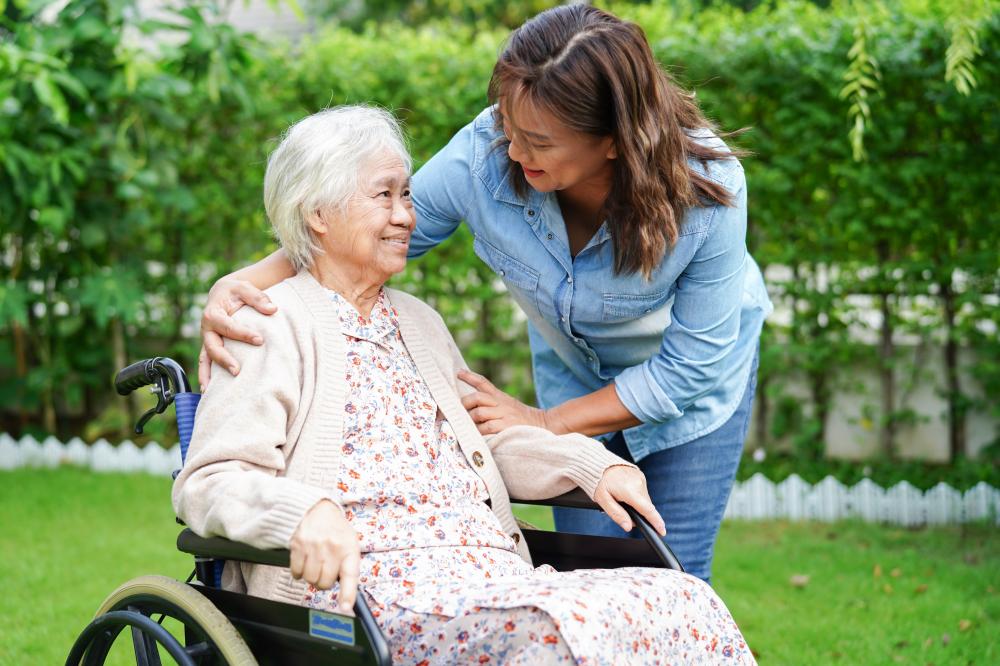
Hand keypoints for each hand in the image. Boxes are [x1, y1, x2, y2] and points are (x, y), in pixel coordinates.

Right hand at [199, 277, 276, 387]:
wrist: (222, 293)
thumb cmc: (235, 291)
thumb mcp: (245, 288)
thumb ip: (258, 298)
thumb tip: (272, 309)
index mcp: (213, 314)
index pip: (229, 327)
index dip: (243, 334)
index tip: (260, 340)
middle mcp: (207, 329)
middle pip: (213, 347)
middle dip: (224, 360)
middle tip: (237, 371)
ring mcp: (207, 340)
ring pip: (205, 359)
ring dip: (208, 375)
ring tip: (211, 392)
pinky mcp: (210, 347)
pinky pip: (206, 363)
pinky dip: (206, 376)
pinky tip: (209, 392)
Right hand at [290, 500, 360, 614]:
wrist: (316, 509)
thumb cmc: (335, 530)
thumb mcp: (350, 543)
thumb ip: (348, 565)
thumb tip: (347, 594)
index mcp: (349, 549)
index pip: (350, 576)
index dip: (347, 594)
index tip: (346, 608)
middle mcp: (332, 548)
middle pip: (324, 583)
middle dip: (324, 580)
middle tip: (325, 568)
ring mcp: (314, 547)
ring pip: (309, 580)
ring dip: (311, 576)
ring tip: (315, 562)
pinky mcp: (297, 546)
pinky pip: (296, 573)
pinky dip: (299, 571)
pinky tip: (305, 560)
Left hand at [458, 370, 555, 434]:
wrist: (544, 425)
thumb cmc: (522, 419)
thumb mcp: (508, 405)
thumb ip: (492, 403)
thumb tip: (472, 408)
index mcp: (500, 397)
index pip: (483, 383)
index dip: (470, 376)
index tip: (459, 372)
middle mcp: (501, 404)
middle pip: (477, 397)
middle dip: (465, 404)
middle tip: (460, 413)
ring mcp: (504, 415)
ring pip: (479, 413)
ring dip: (472, 421)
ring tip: (470, 428)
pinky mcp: (506, 426)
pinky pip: (487, 427)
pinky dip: (480, 432)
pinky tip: (478, 436)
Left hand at [593, 465, 665, 536]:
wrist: (599, 464)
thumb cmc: (599, 482)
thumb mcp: (603, 500)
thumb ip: (617, 514)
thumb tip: (629, 526)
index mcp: (629, 490)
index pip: (647, 509)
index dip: (656, 522)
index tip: (662, 531)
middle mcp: (638, 482)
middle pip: (645, 506)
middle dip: (638, 513)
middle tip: (622, 510)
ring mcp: (641, 477)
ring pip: (644, 500)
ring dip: (637, 504)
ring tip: (621, 499)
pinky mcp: (641, 475)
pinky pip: (642, 491)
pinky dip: (636, 496)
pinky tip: (625, 493)